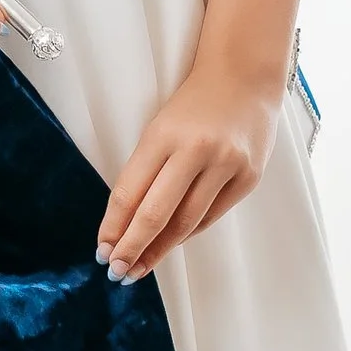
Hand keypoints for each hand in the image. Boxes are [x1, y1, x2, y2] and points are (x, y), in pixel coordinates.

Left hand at [96, 61, 281, 282]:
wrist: (245, 79)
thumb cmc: (193, 106)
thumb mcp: (159, 129)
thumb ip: (145, 172)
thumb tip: (125, 225)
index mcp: (164, 135)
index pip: (130, 191)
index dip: (113, 226)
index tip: (102, 251)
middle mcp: (196, 150)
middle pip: (157, 214)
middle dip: (133, 248)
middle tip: (117, 272)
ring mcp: (227, 165)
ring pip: (187, 222)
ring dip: (160, 249)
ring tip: (140, 267)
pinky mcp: (249, 177)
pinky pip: (211, 216)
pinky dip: (188, 233)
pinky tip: (171, 244)